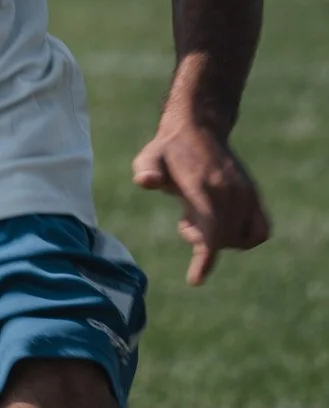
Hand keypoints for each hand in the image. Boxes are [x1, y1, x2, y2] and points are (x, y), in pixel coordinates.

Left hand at [131, 118, 270, 285]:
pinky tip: (223, 223)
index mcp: (204, 187)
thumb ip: (146, 170)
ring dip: (222, 238)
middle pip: (223, 240)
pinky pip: (261, 231)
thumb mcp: (149, 157)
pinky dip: (245, 237)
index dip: (205, 258)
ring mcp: (246, 194)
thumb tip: (146, 182)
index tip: (195, 280)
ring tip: (202, 217)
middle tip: (185, 219)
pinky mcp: (254, 196)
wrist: (199, 128)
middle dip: (203, 242)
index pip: (212, 230)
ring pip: (243, 239)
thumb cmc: (168, 149)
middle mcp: (230, 192)